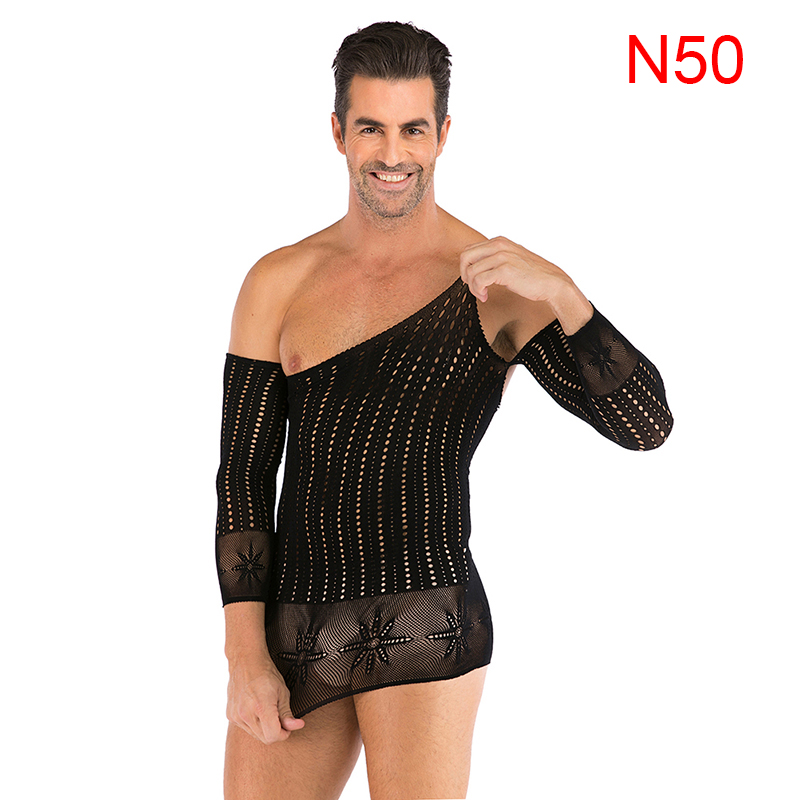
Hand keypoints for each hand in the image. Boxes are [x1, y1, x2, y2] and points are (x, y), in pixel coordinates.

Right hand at [226, 653, 305, 744]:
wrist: (246, 661)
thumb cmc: (267, 673)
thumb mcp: (283, 692)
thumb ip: (288, 713)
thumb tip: (297, 726)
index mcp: (261, 706)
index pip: (273, 736)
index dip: (284, 733)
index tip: (288, 725)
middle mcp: (245, 713)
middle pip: (265, 738)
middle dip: (275, 731)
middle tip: (280, 717)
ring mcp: (236, 715)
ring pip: (255, 735)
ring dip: (264, 729)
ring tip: (267, 710)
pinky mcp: (230, 715)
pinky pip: (246, 728)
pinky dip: (254, 724)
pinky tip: (256, 709)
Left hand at [459, 237, 592, 334]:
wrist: (552, 283)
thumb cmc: (532, 276)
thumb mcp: (511, 260)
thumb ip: (494, 259)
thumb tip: (474, 268)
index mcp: (499, 241)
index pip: (469, 250)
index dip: (466, 267)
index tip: (474, 280)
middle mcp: (499, 246)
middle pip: (465, 257)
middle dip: (465, 275)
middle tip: (474, 287)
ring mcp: (501, 257)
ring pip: (471, 271)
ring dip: (473, 287)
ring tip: (483, 294)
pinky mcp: (504, 271)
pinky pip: (479, 281)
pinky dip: (478, 291)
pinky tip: (486, 297)